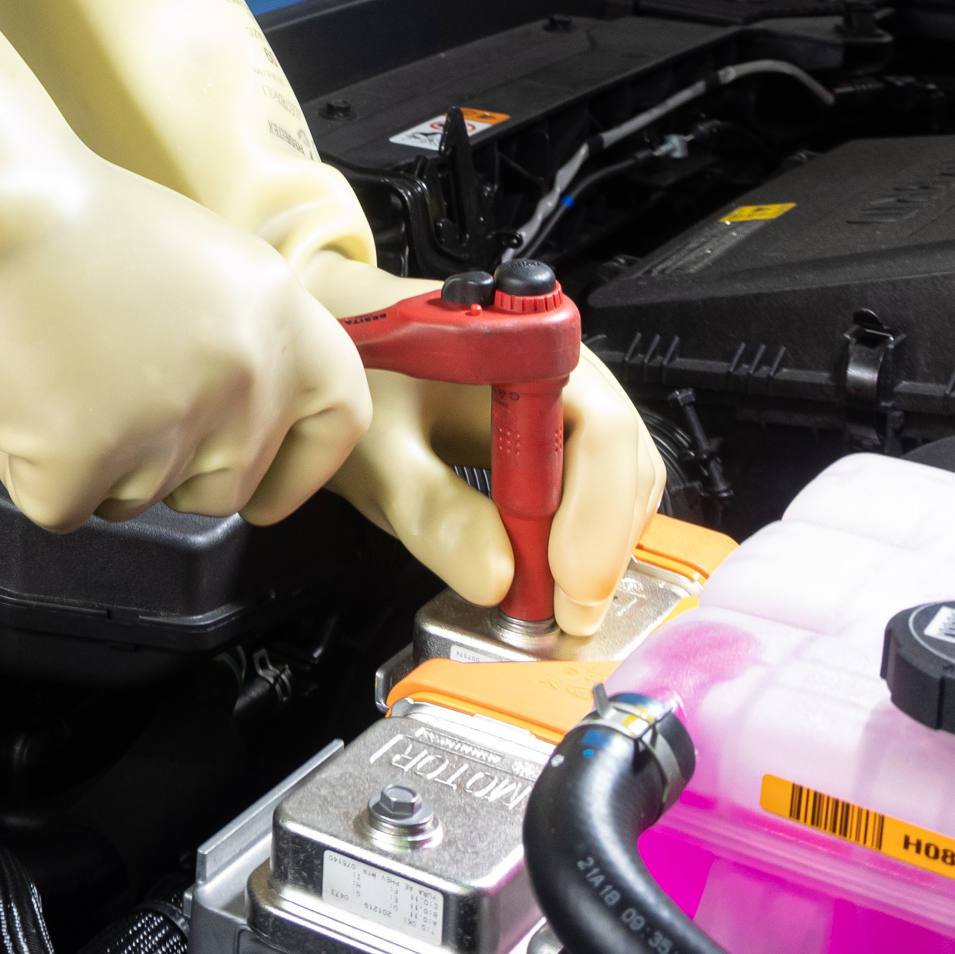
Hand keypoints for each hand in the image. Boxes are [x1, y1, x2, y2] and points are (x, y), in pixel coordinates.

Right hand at [0, 159, 374, 533]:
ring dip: (95, 461)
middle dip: (168, 469)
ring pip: (136, 499)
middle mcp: (240, 378)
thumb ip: (236, 340)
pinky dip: (32, 465)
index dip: (300, 469)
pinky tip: (22, 395)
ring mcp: (166, 428)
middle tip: (113, 401)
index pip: (335, 422)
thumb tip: (225, 409)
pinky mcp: (85, 461)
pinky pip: (63, 505)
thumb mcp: (202, 262)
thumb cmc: (70, 213)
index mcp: (277, 318)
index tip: (266, 489)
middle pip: (224, 486)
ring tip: (59, 370)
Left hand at [302, 258, 664, 631]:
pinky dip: (573, 535)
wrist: (333, 337)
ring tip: (543, 599)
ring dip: (591, 547)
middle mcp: (562, 366)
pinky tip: (537, 566)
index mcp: (526, 347)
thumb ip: (432, 509)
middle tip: (560, 616)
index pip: (600, 432)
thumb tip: (498, 581)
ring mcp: (565, 396)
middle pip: (621, 462)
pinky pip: (589, 486)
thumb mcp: (376, 447)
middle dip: (599, 546)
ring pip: (615, 481)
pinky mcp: (553, 428)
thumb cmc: (353, 371)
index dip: (595, 518)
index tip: (567, 588)